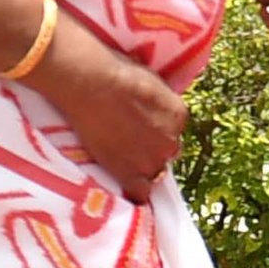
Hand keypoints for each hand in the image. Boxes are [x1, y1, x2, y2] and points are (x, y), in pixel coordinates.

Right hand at [39, 26, 189, 199]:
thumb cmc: (115, 74)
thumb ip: (156, 102)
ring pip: (154, 171)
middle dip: (151, 147)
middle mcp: (171, 141)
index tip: (141, 126)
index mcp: (179, 115)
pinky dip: (135, 193)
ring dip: (141, 167)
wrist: (89, 85)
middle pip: (165, 150)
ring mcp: (150, 160)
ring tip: (120, 158)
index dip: (156, 128)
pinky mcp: (127, 173)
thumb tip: (151, 104)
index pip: (173, 128)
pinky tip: (127, 189)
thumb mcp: (149, 82)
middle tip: (128, 140)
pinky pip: (139, 193)